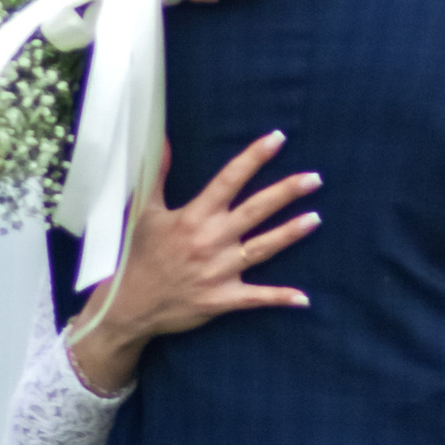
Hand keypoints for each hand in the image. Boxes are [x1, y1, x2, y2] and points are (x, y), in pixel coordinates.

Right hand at [62, 135, 319, 395]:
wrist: (128, 305)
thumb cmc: (137, 255)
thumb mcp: (144, 211)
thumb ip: (158, 174)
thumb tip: (163, 139)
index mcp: (193, 216)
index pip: (229, 180)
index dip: (254, 157)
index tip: (277, 139)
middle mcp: (210, 240)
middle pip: (255, 210)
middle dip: (285, 192)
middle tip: (314, 178)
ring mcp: (219, 271)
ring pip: (262, 248)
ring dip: (290, 234)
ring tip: (316, 219)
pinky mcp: (222, 299)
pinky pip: (256, 298)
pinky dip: (280, 298)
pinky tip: (304, 298)